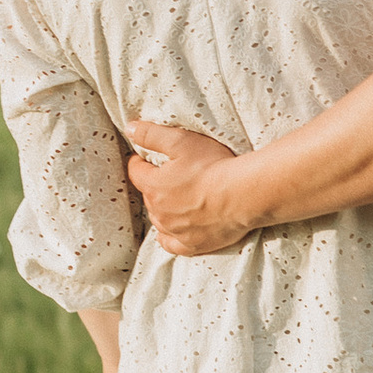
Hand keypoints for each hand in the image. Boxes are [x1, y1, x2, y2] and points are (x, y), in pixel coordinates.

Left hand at [126, 123, 246, 254]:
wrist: (243, 195)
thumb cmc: (213, 166)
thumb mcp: (180, 141)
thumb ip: (152, 135)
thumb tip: (130, 128)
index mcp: (153, 186)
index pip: (136, 172)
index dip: (139, 162)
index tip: (143, 158)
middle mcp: (159, 212)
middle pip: (149, 196)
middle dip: (155, 185)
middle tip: (169, 176)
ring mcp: (175, 231)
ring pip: (159, 220)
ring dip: (163, 210)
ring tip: (175, 200)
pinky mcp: (192, 244)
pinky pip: (172, 244)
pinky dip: (170, 237)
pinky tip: (175, 230)